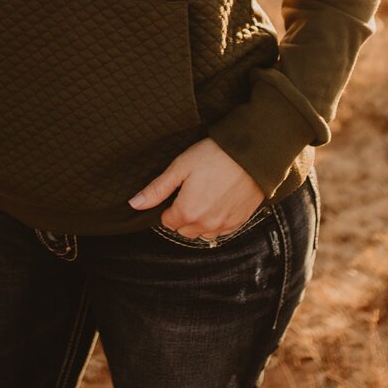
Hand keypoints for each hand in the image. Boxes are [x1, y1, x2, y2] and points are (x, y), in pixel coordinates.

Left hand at [129, 139, 263, 240]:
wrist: (253, 154)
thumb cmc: (214, 156)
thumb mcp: (180, 167)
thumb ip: (157, 189)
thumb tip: (134, 204)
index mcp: (187, 212)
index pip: (167, 222)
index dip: (168, 206)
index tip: (177, 191)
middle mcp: (205, 225)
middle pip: (184, 230)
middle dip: (183, 215)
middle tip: (191, 191)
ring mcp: (224, 226)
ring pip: (203, 233)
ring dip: (200, 221)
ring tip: (205, 196)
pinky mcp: (239, 222)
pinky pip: (222, 231)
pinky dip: (217, 221)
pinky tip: (219, 201)